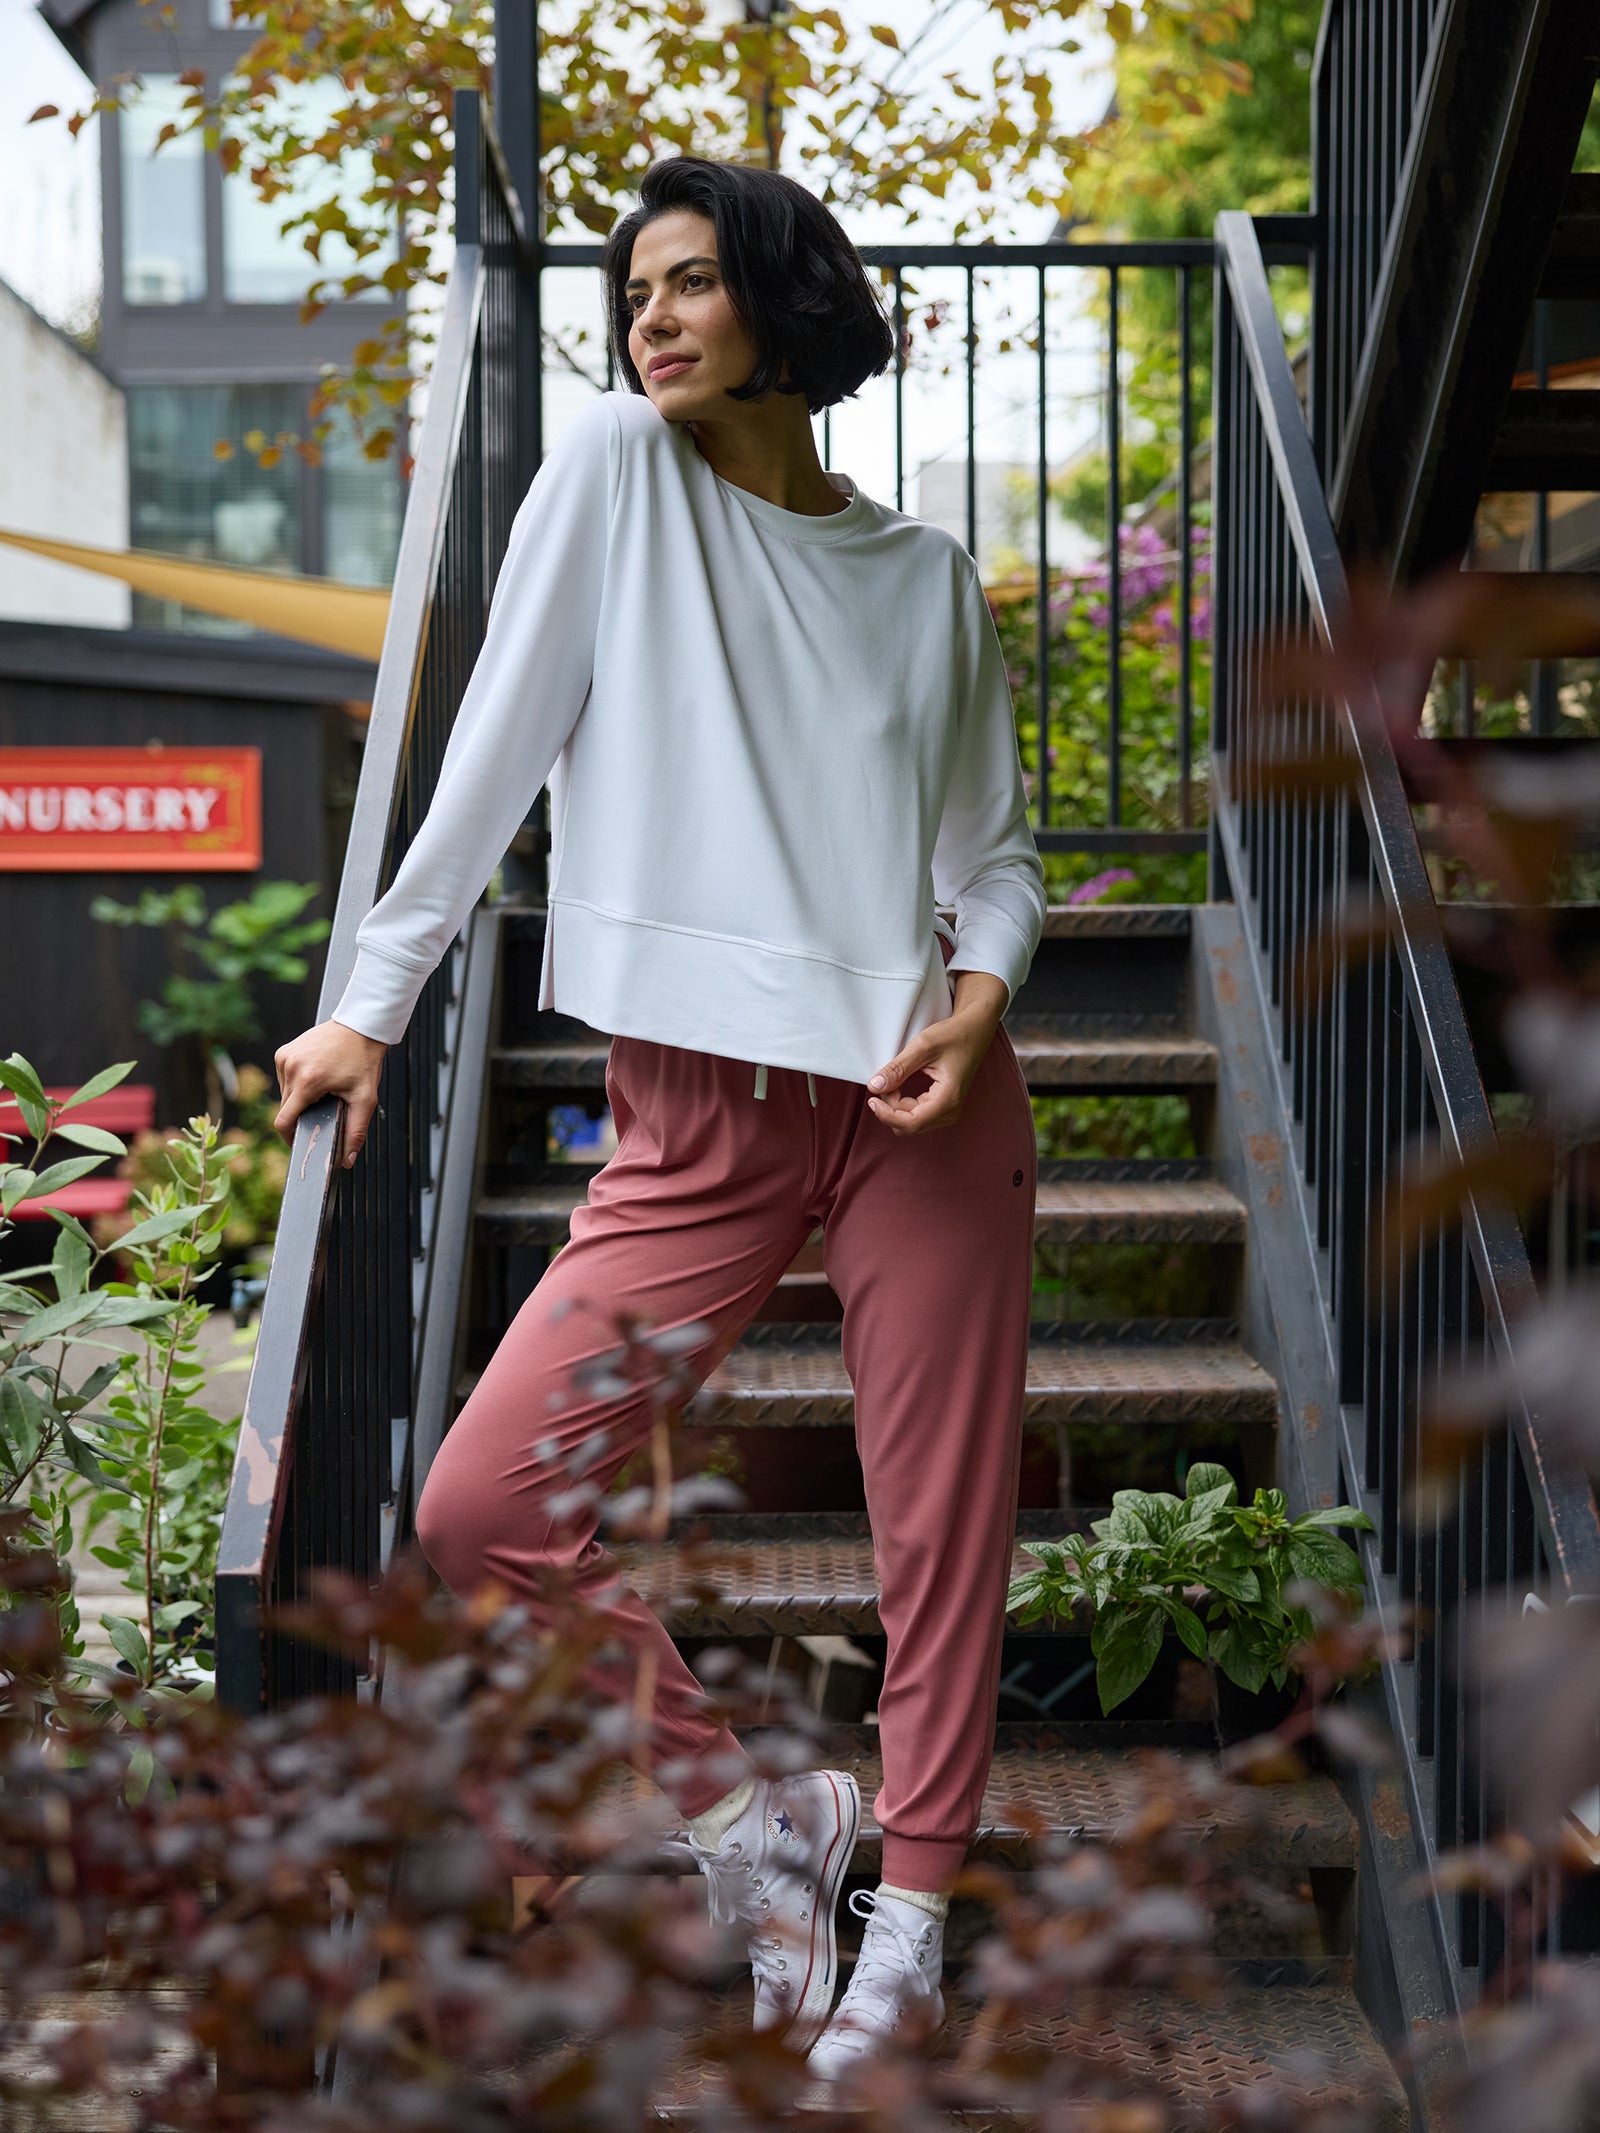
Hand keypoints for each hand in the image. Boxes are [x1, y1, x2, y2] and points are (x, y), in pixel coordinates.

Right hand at [273, 1020, 387, 1167]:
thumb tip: (347, 1161)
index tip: (300, 1143)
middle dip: (302, 1115)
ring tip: (324, 1088)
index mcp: (307, 1081)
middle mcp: (290, 1068)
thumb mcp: (365, 1099)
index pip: (284, 1121)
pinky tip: (316, 1074)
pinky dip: (298, 1083)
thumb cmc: (364, 1061)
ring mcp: (284, 1057)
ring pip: (285, 1094)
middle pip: (285, 1108)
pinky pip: (285, 1078)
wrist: (360, 1026)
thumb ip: (356, 1131)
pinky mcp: (283, 1051)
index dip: (290, 1137)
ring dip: (300, 1098)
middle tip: (324, 1109)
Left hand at [866, 971, 1007, 1136]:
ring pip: (912, 1123)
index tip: (872, 1098)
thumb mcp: (922, 1046)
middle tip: (882, 1084)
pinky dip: (903, 1105)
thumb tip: (875, 1086)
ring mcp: (949, 1111)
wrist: (974, 1030)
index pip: (912, 1123)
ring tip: (892, 1083)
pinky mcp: (944, 1107)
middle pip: (910, 1126)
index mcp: (949, 1099)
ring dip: (896, 1108)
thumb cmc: (954, 1035)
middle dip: (890, 1109)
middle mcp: (951, 1110)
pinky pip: (917, 1115)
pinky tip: (898, 1088)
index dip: (887, 1115)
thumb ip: (898, 1069)